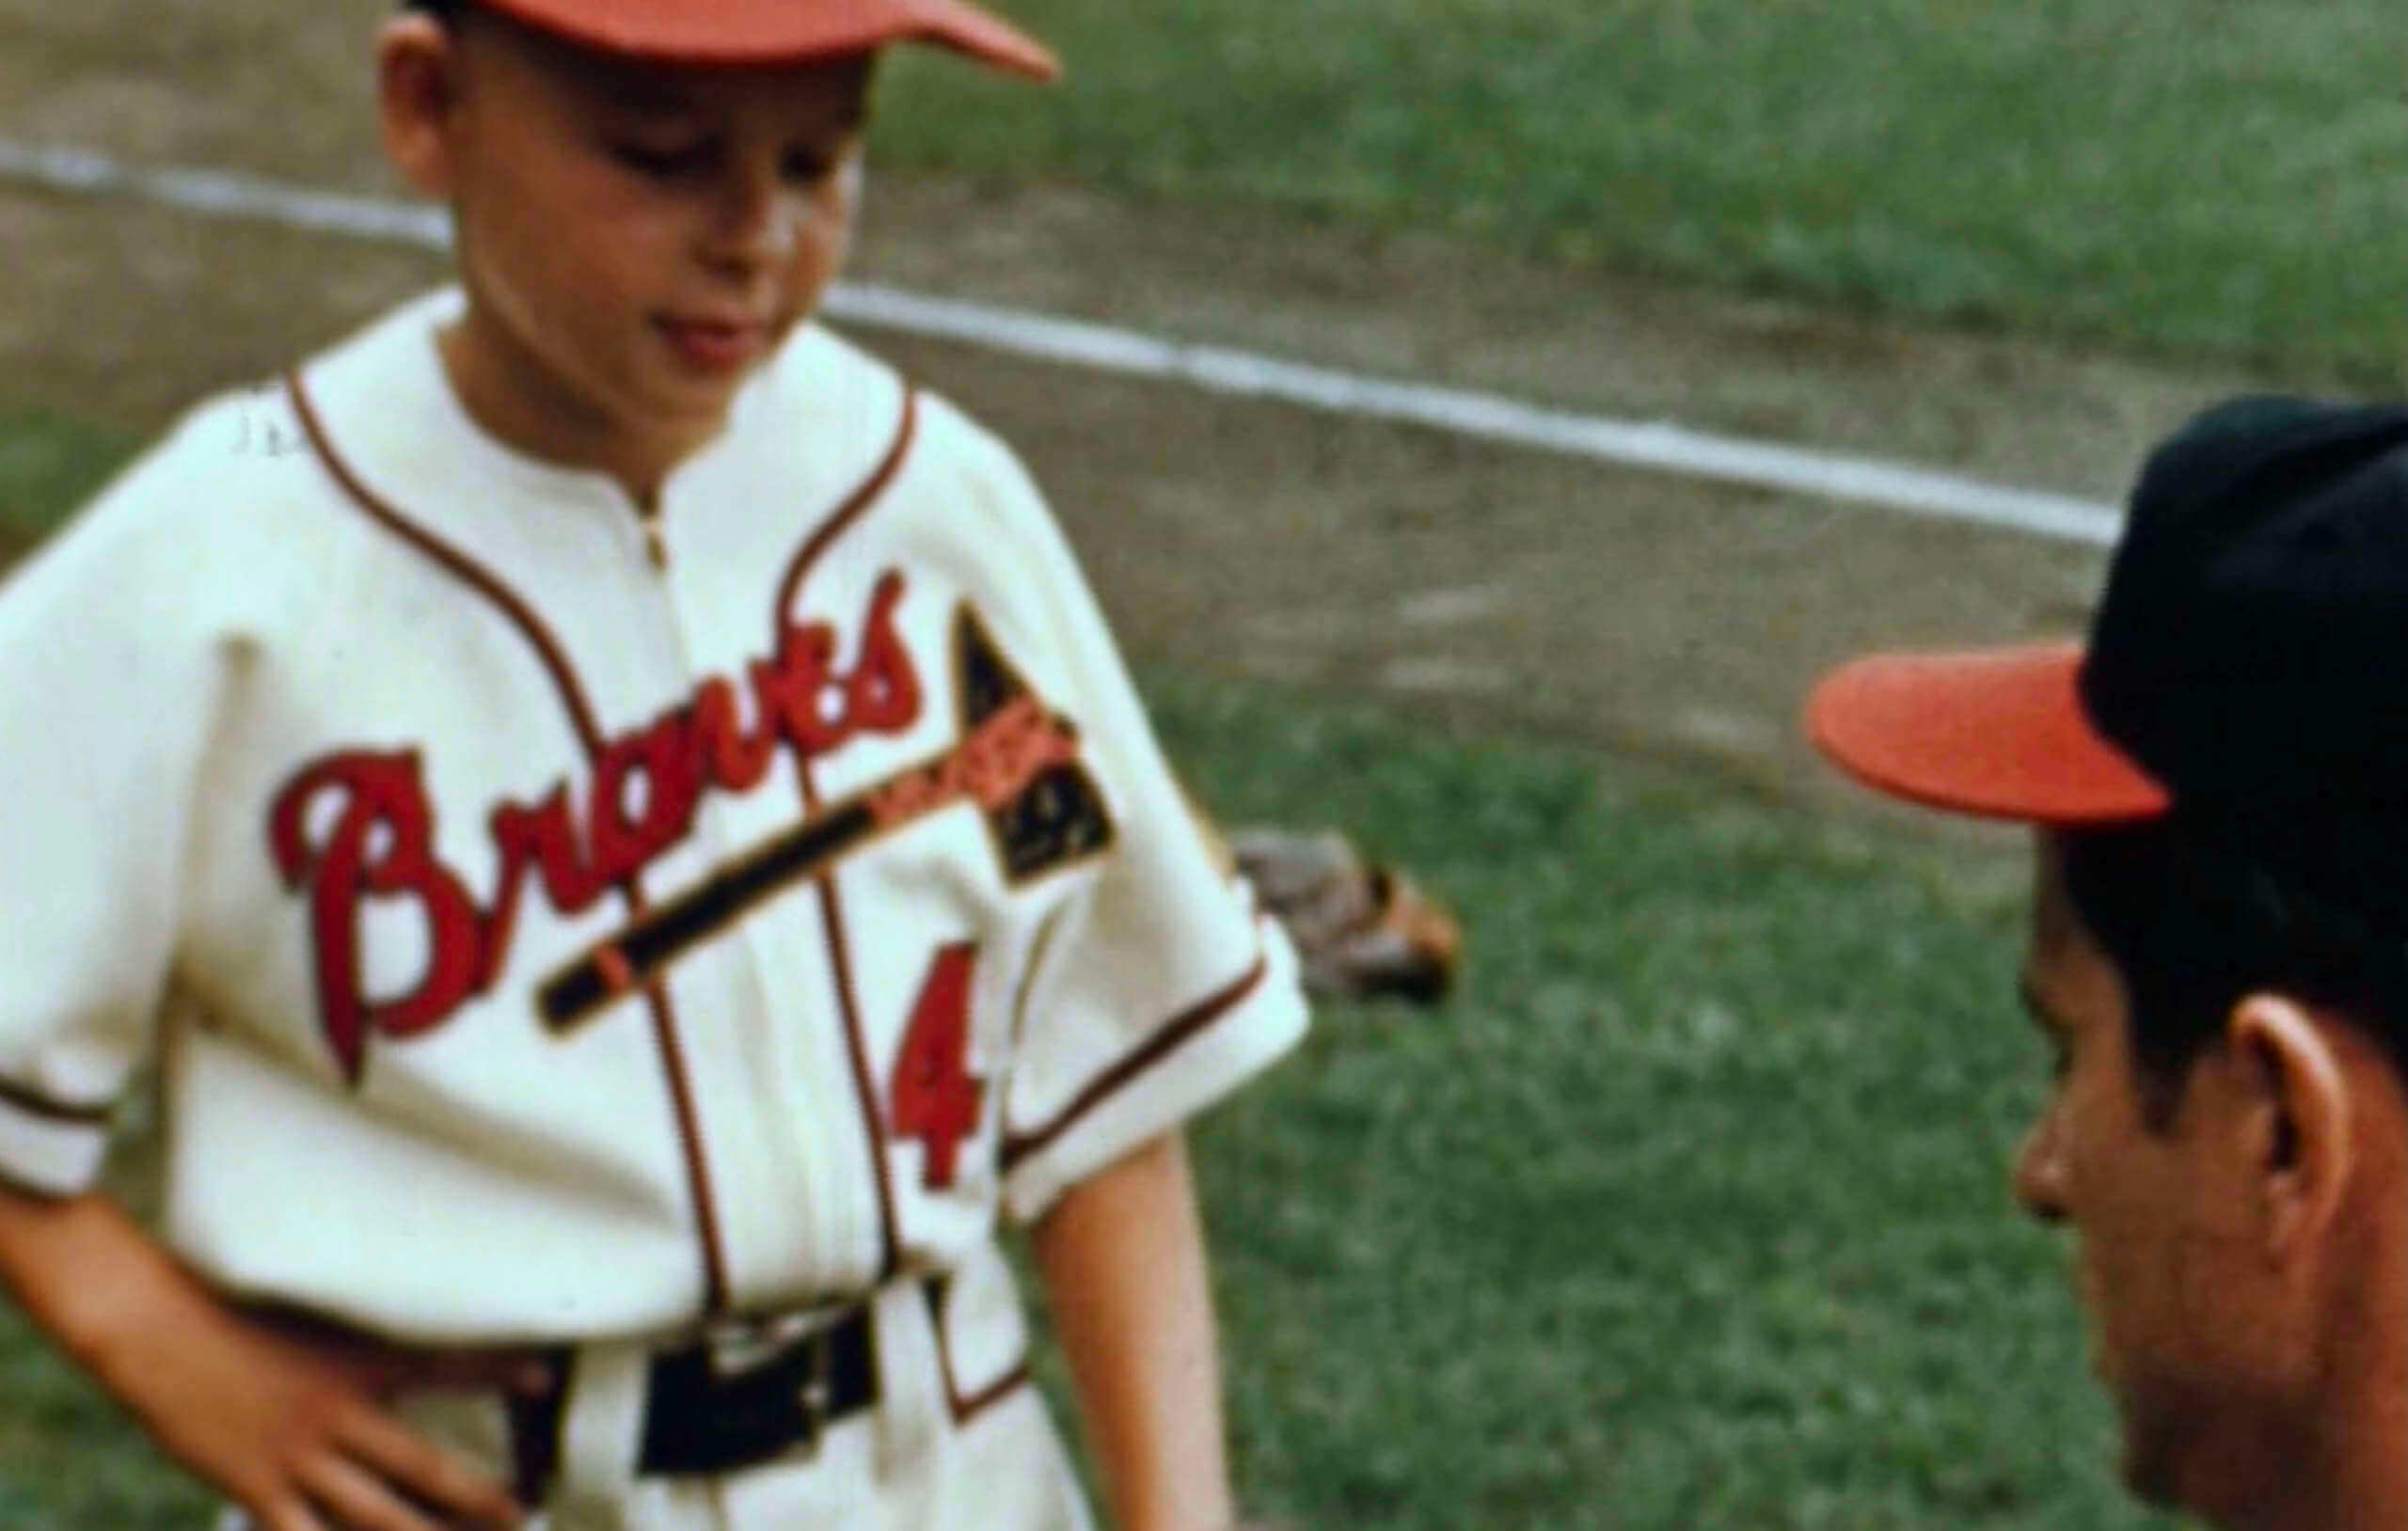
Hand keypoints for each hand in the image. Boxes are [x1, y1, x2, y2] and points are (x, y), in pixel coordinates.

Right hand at [0, 1190, 540, 1530]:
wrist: (156, 1330)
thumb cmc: (232, 1314)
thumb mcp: (311, 1314)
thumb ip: (360, 1334)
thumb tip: (401, 1333)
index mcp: (356, 1364)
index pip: (445, 1364)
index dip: (498, 1372)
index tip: (545, 1381)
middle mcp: (336, 1415)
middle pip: (423, 1468)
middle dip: (479, 1498)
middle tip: (524, 1513)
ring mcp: (296, 1459)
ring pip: (375, 1520)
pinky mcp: (254, 1489)